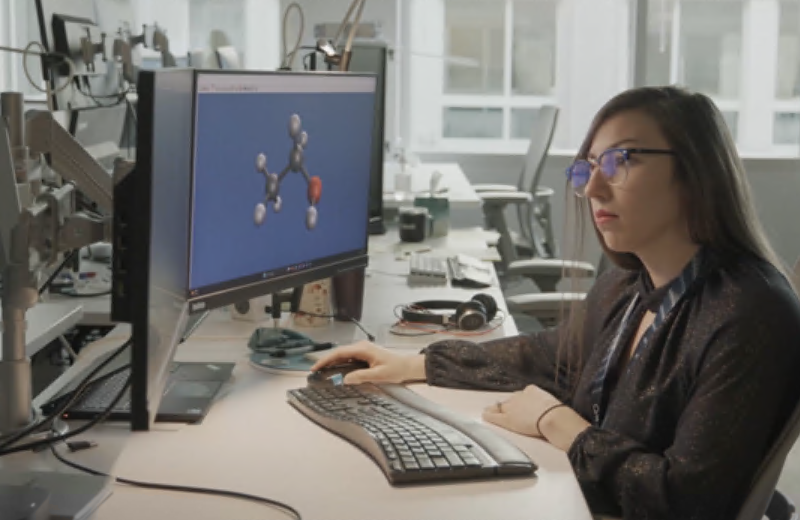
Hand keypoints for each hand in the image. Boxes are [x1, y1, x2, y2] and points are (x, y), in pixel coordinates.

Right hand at [310, 341, 425, 384]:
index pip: (339, 353)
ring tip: (322, 373)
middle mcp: (361, 347)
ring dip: (332, 363)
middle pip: (339, 353)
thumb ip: (361, 376)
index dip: (326, 360)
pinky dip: (340, 364)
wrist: (408, 366)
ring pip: (343, 356)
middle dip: (326, 362)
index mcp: (363, 349)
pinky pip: (349, 359)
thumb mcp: (379, 375)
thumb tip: (345, 379)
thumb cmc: (396, 368)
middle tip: (315, 372)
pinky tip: (336, 371)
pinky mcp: (365, 355)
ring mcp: (363, 351)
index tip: (316, 367)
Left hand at [481, 384, 563, 437]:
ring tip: (495, 413)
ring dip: (499, 411)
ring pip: (502, 407)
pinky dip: (489, 415)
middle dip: (512, 407)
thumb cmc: (559, 414)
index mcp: (532, 390)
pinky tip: (485, 415)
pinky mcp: (507, 419)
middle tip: (516, 415)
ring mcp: (512, 407)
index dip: (523, 403)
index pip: (523, 395)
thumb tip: (553, 411)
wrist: (553, 418)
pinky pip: (494, 416)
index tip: (526, 408)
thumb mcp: (553, 403)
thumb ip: (547, 404)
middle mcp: (519, 396)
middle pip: (511, 401)